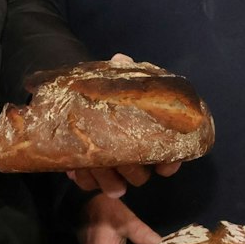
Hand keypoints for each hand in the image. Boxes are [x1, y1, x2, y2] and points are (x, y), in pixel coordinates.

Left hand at [66, 52, 185, 195]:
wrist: (79, 99)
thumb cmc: (107, 92)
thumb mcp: (115, 79)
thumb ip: (122, 71)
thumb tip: (121, 58)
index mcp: (148, 137)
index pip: (170, 157)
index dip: (170, 163)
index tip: (164, 165)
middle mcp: (134, 158)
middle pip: (140, 176)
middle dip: (130, 171)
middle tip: (121, 160)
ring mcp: (112, 169)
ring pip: (115, 185)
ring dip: (105, 179)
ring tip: (92, 166)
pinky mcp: (91, 174)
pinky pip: (88, 185)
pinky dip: (83, 178)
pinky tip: (74, 169)